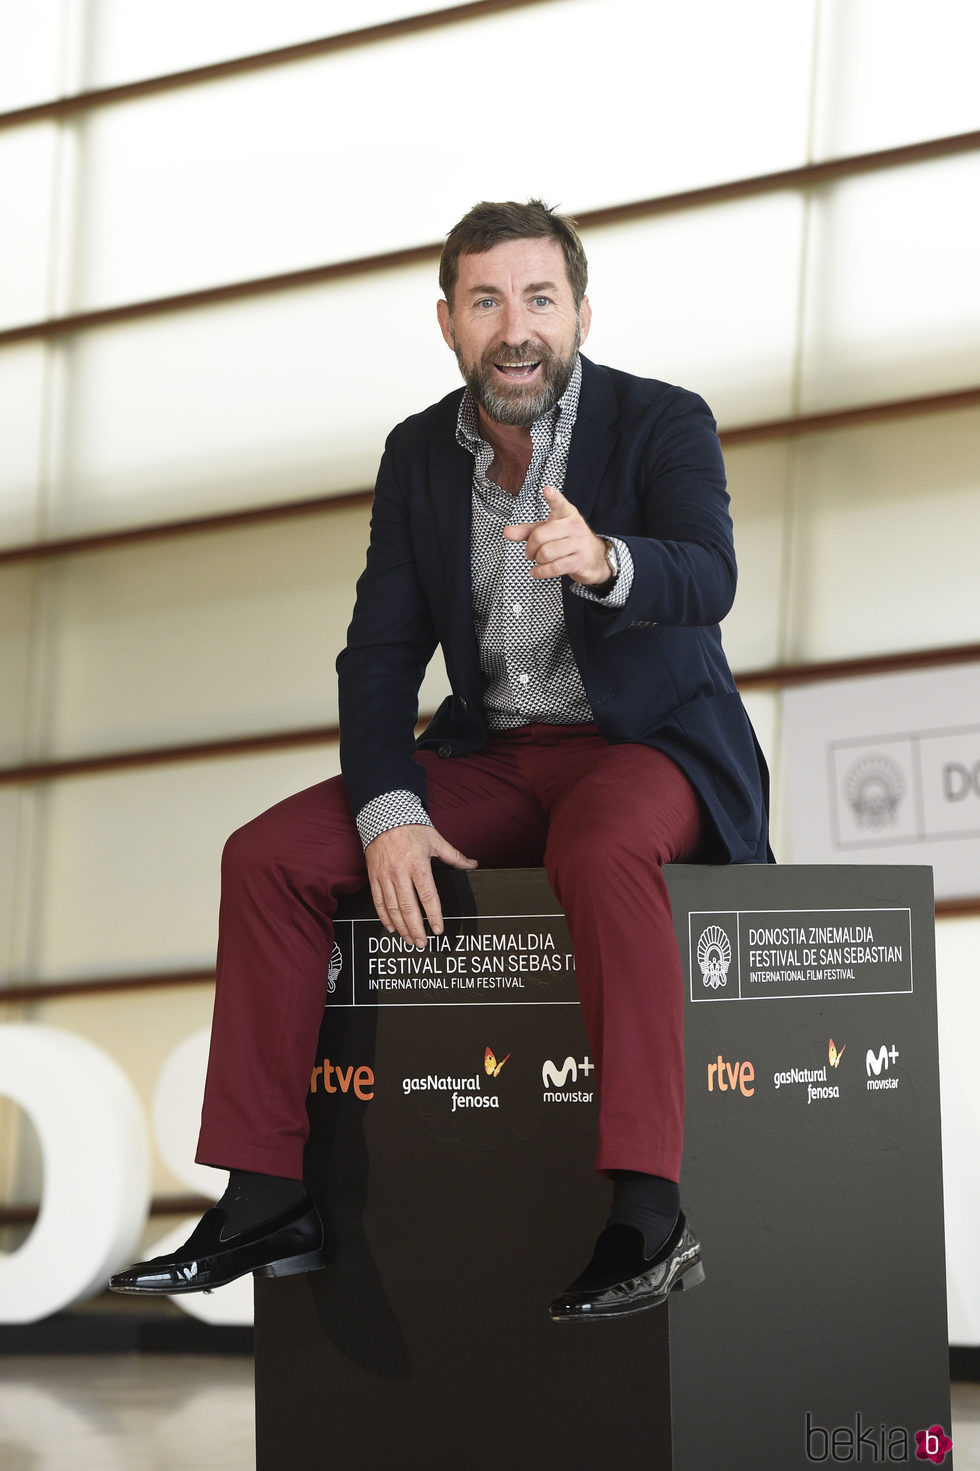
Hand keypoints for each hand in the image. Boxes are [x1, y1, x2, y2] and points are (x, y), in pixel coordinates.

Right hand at [365, 824, 477, 947]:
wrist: (383, 816)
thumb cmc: (412, 828)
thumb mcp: (436, 840)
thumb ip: (454, 856)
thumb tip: (472, 864)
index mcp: (418, 864)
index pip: (428, 896)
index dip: (433, 915)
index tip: (438, 929)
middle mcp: (400, 873)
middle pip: (408, 908)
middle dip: (416, 928)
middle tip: (423, 943)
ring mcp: (385, 876)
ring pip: (392, 908)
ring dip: (401, 927)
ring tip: (410, 939)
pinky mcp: (374, 877)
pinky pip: (378, 901)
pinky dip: (385, 917)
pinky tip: (392, 927)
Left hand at [502, 485, 609, 585]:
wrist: (595, 557)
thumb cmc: (567, 540)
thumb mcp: (548, 530)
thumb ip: (527, 531)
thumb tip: (506, 532)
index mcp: (566, 513)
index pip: (559, 503)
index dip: (553, 498)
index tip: (547, 490)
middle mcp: (574, 525)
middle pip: (539, 536)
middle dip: (530, 548)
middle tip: (530, 552)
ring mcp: (579, 543)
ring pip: (545, 553)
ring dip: (537, 560)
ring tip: (539, 560)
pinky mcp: (580, 560)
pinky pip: (554, 567)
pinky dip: (540, 572)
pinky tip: (537, 571)